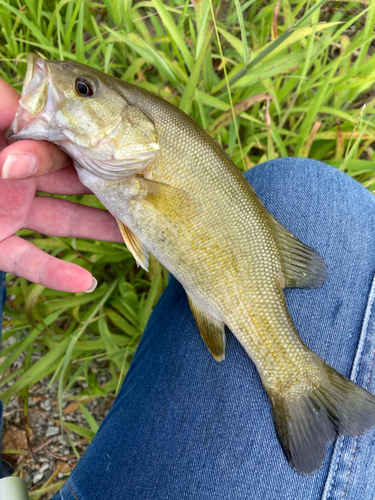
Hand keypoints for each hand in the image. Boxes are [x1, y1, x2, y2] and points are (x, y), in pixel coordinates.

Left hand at [0, 79, 122, 291]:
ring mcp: (6, 213)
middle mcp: (14, 176)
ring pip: (61, 222)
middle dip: (109, 186)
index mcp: (9, 142)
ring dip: (98, 230)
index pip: (61, 142)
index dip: (88, 146)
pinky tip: (88, 282)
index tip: (121, 155)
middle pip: (72, 181)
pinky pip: (30, 262)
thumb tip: (33, 92)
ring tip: (136, 235)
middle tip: (148, 191)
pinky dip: (56, 274)